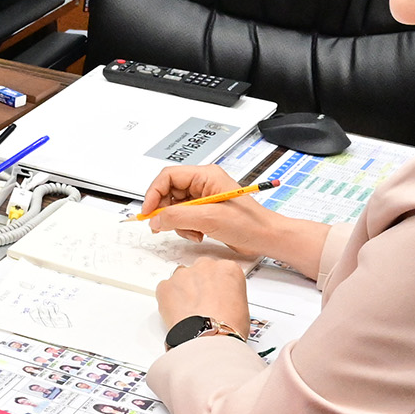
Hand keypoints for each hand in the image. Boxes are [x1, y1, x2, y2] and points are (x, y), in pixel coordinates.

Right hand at [136, 165, 276, 251]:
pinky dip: (185, 228)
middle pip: (169, 191)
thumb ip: (177, 217)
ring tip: (192, 232)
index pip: (168, 176)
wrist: (266, 238)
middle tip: (160, 225)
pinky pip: (184, 217)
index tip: (148, 211)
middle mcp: (203, 184)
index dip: (154, 193)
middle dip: (165, 210)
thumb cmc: (249, 223)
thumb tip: (155, 219)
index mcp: (205, 175)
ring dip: (177, 223)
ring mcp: (204, 198)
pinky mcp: (206, 212)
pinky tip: (198, 234)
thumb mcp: (208, 218)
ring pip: (174, 207)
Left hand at [156, 259, 251, 339]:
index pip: (220, 270)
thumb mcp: (242, 306)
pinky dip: (168, 300)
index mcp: (228, 269)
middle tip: (201, 303)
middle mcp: (205, 266)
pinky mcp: (166, 286)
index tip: (215, 294)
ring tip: (189, 312)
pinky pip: (165, 289)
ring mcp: (183, 274)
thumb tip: (223, 301)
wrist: (210, 338)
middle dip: (199, 284)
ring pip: (181, 278)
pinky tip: (177, 314)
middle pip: (200, 270)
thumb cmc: (229, 326)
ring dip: (184, 291)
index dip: (216, 286)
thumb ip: (229, 294)